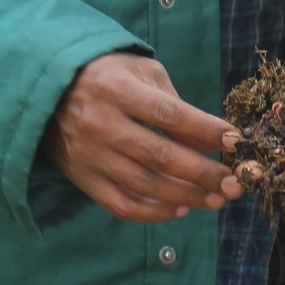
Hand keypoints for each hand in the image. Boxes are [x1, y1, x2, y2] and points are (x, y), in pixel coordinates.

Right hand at [43, 52, 243, 223]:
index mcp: (119, 90)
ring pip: (145, 185)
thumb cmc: (107, 73)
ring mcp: (91, 155)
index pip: (169, 115)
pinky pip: (121, 204)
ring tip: (216, 199)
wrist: (50, 89)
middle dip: (203, 172)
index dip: (205, 130)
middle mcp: (103, 125)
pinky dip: (153, 213)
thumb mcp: (140, 71)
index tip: (235, 141)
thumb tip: (207, 137)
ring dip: (186, 196)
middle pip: (160, 155)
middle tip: (234, 183)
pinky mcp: (83, 179)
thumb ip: (172, 101)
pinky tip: (180, 209)